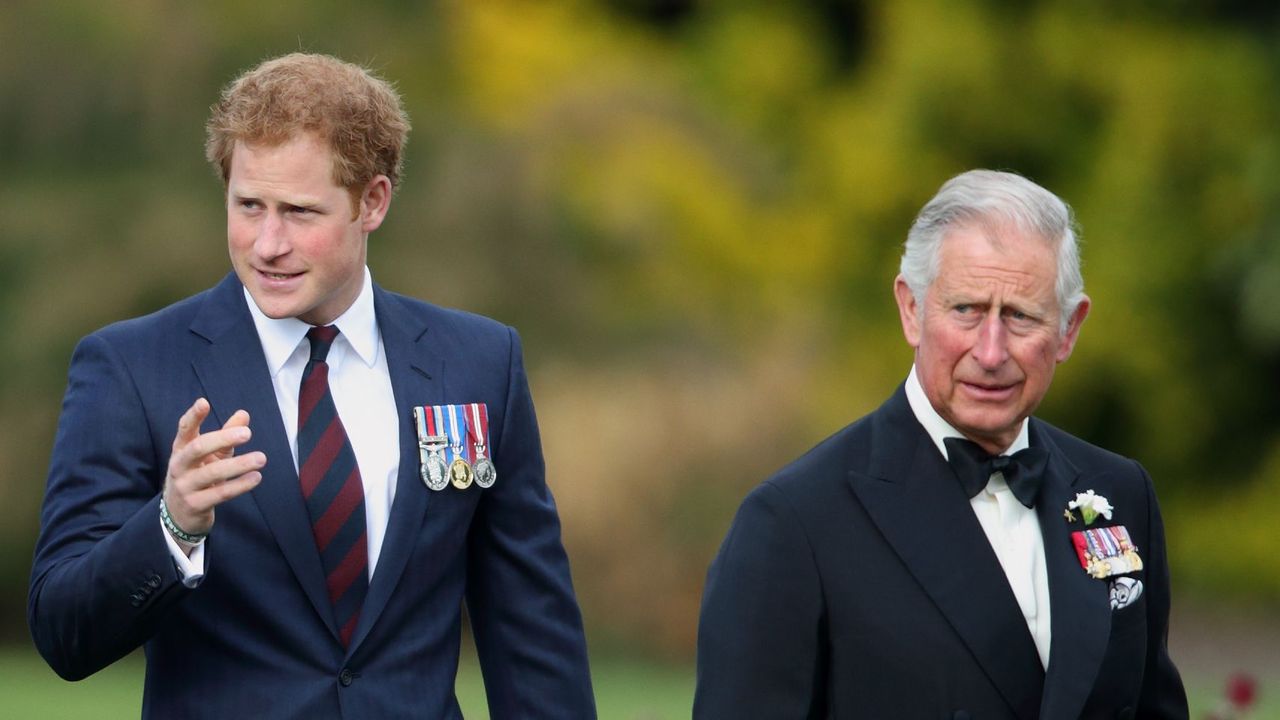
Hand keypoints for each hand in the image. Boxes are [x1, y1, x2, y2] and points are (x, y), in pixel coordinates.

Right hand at [162, 398, 264, 544]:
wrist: (179, 515)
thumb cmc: (198, 476)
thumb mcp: (210, 456)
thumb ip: (226, 435)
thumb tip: (244, 414)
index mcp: (181, 449)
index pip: (184, 429)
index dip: (193, 416)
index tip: (204, 402)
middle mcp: (179, 466)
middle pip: (198, 448)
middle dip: (222, 438)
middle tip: (247, 433)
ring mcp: (185, 486)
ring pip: (212, 473)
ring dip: (239, 465)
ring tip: (261, 458)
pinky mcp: (195, 505)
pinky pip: (220, 493)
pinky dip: (240, 485)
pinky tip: (256, 477)